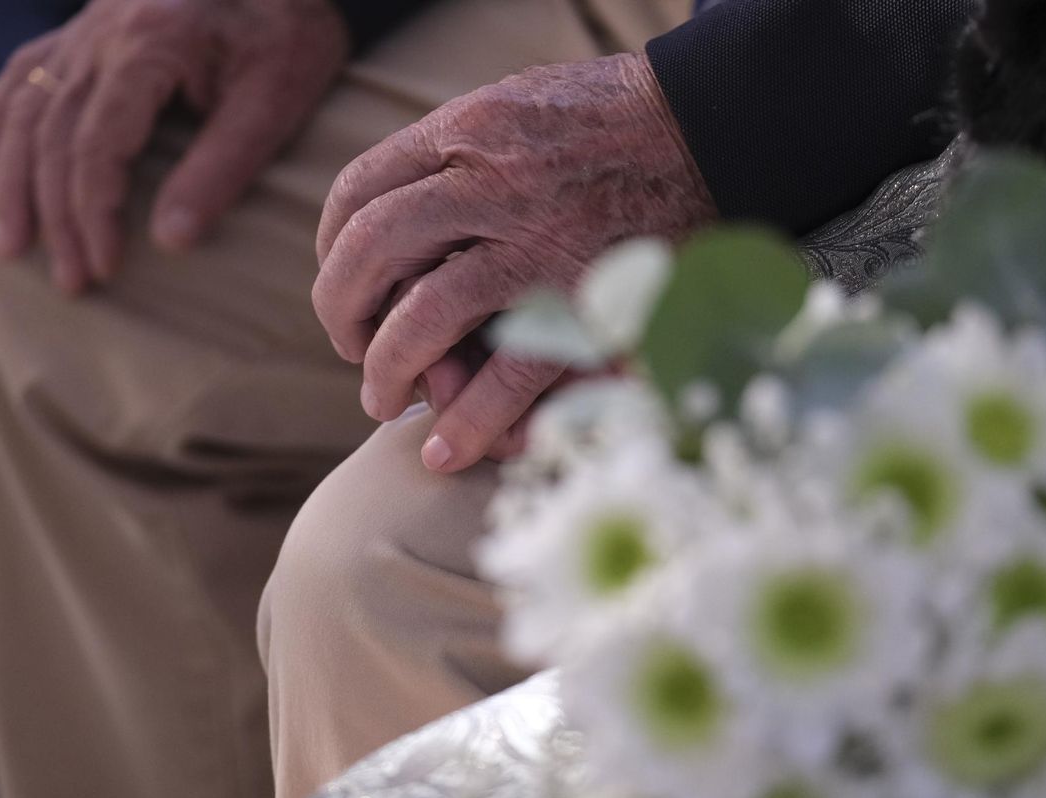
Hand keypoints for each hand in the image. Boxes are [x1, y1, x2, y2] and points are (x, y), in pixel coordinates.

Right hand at [0, 0, 348, 292]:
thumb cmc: (288, 30)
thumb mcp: (276, 98)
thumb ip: (224, 167)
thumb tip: (171, 243)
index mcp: (150, 45)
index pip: (97, 145)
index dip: (93, 213)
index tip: (104, 267)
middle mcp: (103, 32)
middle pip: (55, 136)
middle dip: (55, 216)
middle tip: (70, 282)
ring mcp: (87, 27)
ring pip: (27, 108)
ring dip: (15, 183)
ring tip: (10, 248)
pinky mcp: (86, 27)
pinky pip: (24, 73)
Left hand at [314, 52, 714, 472]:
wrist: (713, 124)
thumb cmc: (614, 118)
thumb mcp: (520, 101)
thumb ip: (458, 150)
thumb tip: (396, 214)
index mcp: (468, 129)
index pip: (360, 189)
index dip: (332, 245)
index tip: (343, 280)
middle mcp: (491, 183)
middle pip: (372, 250)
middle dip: (342, 309)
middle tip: (349, 344)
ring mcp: (538, 245)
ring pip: (425, 319)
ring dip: (388, 370)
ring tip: (381, 401)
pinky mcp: (586, 300)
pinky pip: (512, 373)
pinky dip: (471, 419)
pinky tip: (445, 448)